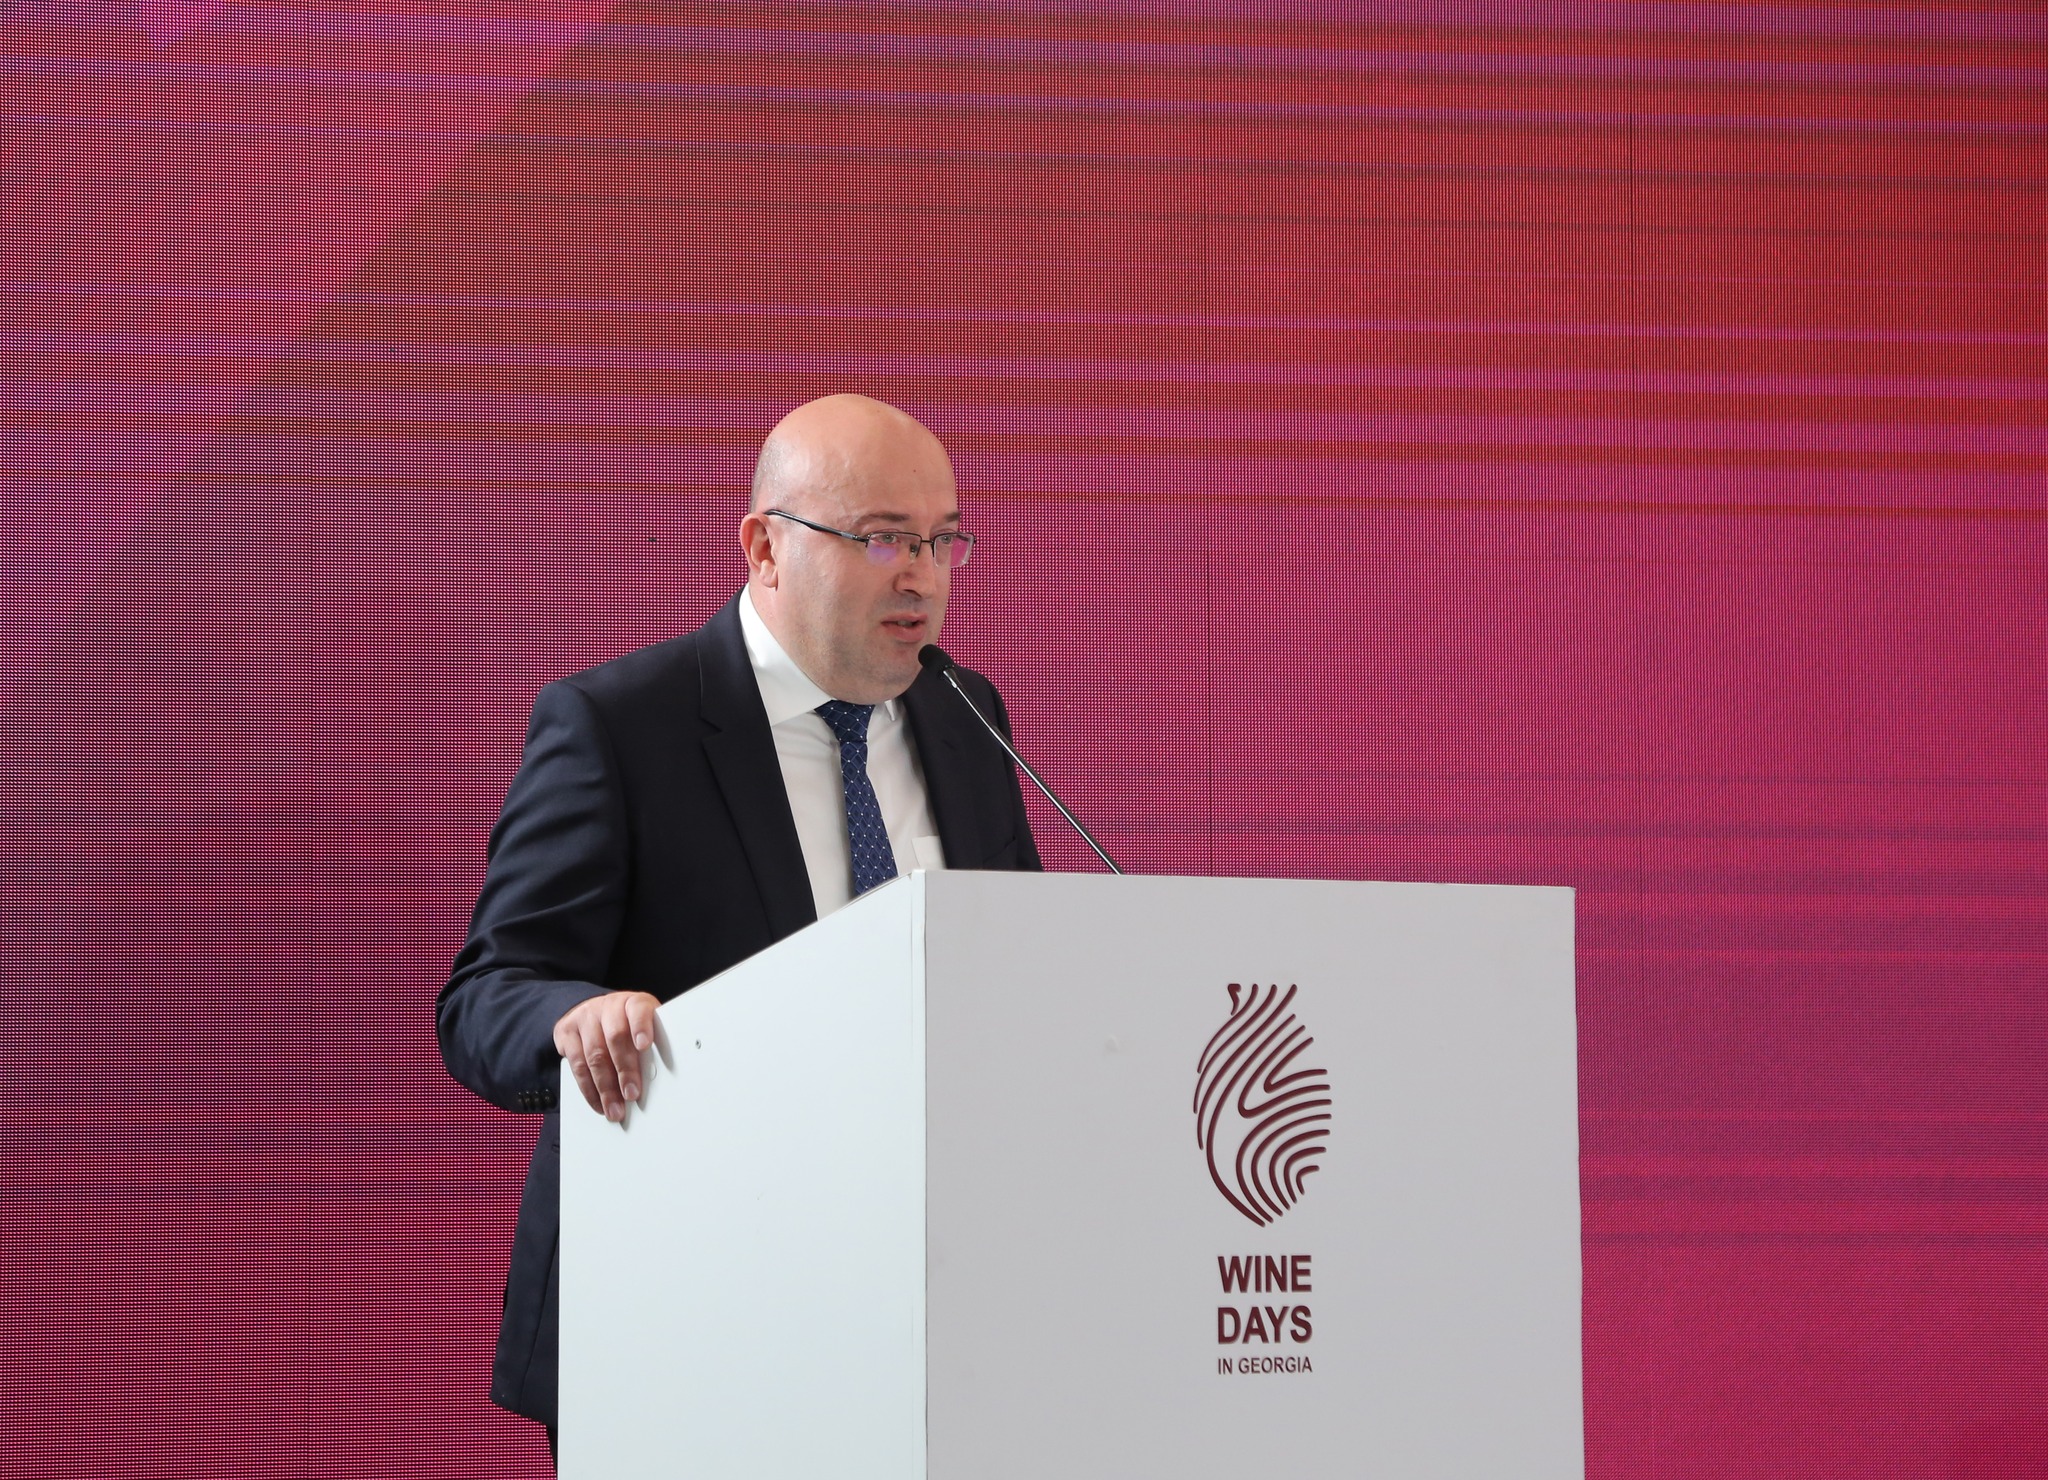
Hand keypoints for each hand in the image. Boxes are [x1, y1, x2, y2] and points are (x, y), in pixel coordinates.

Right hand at [552, 991, 660, 1120]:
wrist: (593, 1012)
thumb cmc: (627, 1025)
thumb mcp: (642, 1028)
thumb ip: (650, 1046)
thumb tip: (659, 1078)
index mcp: (633, 1003)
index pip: (639, 1009)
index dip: (641, 1027)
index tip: (644, 1046)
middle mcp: (608, 1006)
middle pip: (615, 1038)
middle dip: (624, 1071)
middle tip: (631, 1094)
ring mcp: (585, 1017)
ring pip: (594, 1055)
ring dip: (605, 1087)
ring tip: (615, 1108)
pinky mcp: (566, 1031)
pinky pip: (576, 1064)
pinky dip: (588, 1089)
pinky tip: (597, 1102)